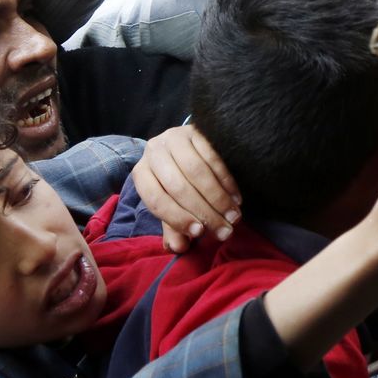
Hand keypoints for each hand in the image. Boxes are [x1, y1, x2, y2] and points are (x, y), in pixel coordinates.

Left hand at [132, 125, 240, 252]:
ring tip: (234, 216)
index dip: (177, 218)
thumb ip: (173, 227)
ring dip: (218, 198)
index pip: (155, 199)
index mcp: (141, 173)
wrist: (186, 145)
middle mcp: (154, 152)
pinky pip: (214, 157)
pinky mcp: (197, 130)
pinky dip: (227, 181)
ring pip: (198, 172)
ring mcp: (175, 137)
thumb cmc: (176, 180)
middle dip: (204, 212)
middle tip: (224, 230)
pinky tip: (236, 197)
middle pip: (178, 187)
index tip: (199, 233)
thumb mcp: (171, 203)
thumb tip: (178, 248)